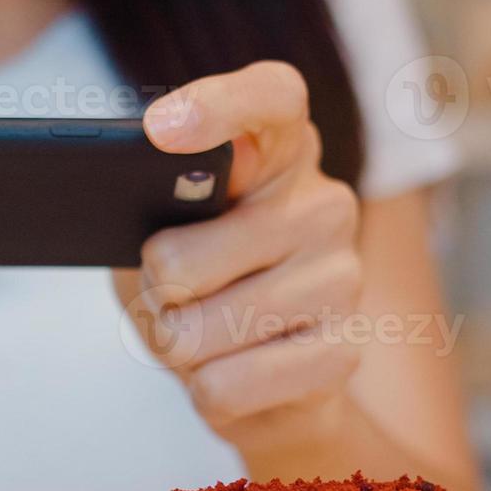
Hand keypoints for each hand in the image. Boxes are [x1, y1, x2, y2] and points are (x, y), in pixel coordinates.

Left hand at [118, 61, 364, 456]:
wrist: (260, 383)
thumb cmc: (200, 288)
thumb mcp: (159, 232)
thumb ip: (151, 208)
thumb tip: (148, 244)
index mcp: (277, 149)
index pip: (272, 97)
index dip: (218, 104)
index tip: (159, 130)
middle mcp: (323, 203)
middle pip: (180, 259)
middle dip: (149, 297)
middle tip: (168, 299)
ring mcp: (341, 278)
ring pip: (196, 332)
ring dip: (176, 349)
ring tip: (204, 339)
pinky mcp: (342, 353)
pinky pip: (226, 385)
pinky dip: (207, 393)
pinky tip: (232, 375)